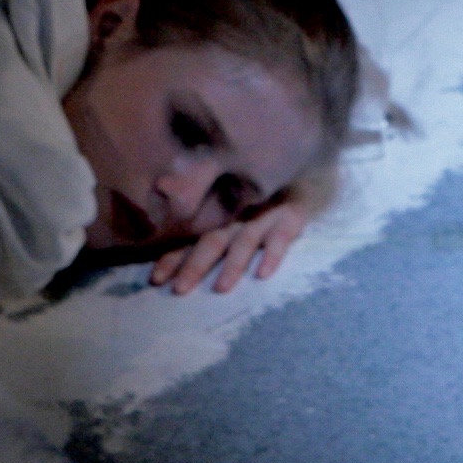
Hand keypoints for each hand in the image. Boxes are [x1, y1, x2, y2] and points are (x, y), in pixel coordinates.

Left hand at [146, 197, 310, 293]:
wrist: (306, 172)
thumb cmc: (264, 196)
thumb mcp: (233, 204)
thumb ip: (206, 217)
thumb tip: (164, 212)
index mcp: (221, 216)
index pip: (192, 238)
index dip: (173, 258)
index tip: (156, 280)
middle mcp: (239, 215)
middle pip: (213, 240)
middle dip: (194, 265)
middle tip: (179, 290)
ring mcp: (265, 216)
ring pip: (244, 241)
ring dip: (232, 265)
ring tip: (221, 288)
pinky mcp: (291, 216)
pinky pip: (281, 237)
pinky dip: (273, 254)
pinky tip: (264, 273)